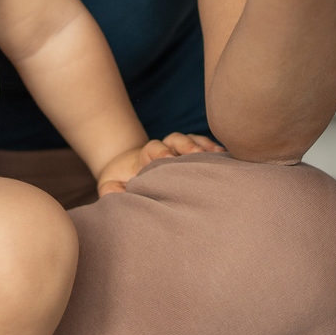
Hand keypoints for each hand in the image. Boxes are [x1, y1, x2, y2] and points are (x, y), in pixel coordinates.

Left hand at [95, 131, 226, 196]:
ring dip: (205, 147)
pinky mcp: (194, 157)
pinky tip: (225, 156)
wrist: (131, 178)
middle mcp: (165, 150)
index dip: (161, 151)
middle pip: (177, 140)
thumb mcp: (111, 187)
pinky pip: (206, 147)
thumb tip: (115, 194)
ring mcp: (180, 152)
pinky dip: (214, 149)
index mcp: (145, 156)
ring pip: (194, 141)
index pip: (154, 147)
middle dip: (188, 145)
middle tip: (198, 155)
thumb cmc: (123, 185)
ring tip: (218, 155)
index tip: (166, 157)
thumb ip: (110, 190)